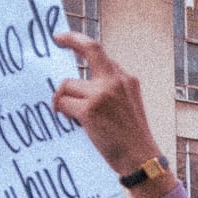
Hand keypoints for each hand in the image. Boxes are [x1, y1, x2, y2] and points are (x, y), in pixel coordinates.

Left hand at [51, 33, 164, 182]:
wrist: (141, 159)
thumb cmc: (131, 138)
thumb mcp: (128, 106)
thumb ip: (109, 89)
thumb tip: (76, 84)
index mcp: (127, 80)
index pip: (101, 54)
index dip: (80, 43)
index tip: (64, 38)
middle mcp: (116, 81)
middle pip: (89, 49)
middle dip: (70, 40)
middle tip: (56, 39)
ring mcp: (102, 94)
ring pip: (67, 85)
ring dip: (65, 101)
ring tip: (75, 117)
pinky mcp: (89, 110)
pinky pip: (63, 103)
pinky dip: (62, 112)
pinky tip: (72, 122)